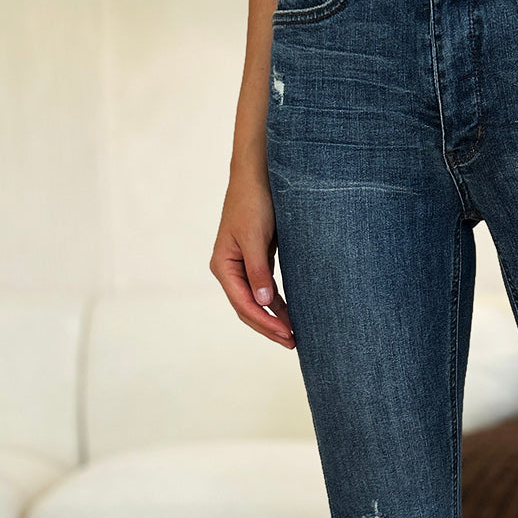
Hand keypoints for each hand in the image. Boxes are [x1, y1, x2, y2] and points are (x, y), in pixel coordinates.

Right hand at [209, 171, 294, 348]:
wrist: (258, 175)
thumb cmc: (253, 201)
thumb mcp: (255, 236)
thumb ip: (258, 270)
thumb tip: (263, 303)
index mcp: (223, 266)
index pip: (243, 304)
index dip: (265, 323)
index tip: (287, 336)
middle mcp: (230, 269)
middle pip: (248, 309)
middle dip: (270, 327)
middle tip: (294, 343)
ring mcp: (242, 266)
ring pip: (257, 302)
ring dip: (275, 319)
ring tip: (295, 336)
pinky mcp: (256, 260)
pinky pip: (266, 290)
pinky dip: (278, 304)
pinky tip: (292, 315)